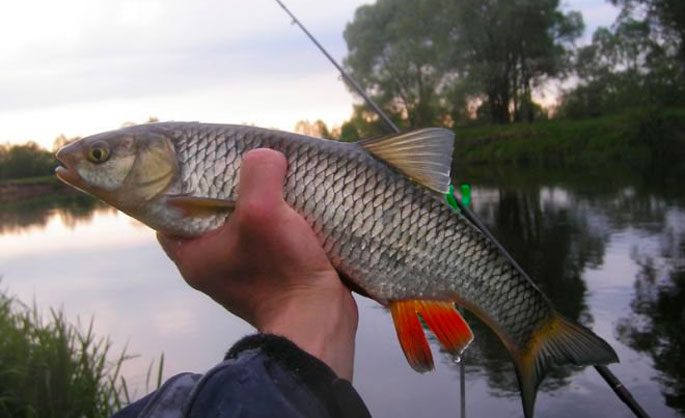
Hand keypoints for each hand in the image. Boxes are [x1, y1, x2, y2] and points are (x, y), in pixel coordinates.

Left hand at [157, 149, 357, 379]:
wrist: (319, 320)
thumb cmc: (280, 271)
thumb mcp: (263, 211)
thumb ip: (258, 173)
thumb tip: (267, 156)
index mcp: (193, 255)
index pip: (172, 211)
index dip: (185, 184)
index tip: (206, 163)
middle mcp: (213, 264)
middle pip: (213, 212)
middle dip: (231, 187)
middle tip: (248, 164)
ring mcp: (243, 271)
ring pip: (244, 224)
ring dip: (260, 202)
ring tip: (276, 178)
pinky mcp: (272, 273)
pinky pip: (268, 237)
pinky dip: (279, 220)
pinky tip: (295, 204)